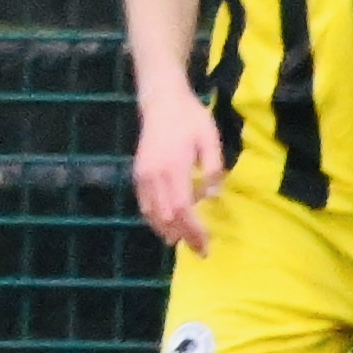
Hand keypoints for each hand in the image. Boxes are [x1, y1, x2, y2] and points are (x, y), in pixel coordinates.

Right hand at [128, 92, 225, 254]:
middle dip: (183, 236)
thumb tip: (213, 197)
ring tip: (182, 242)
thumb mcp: (210, 139)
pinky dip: (154, 218)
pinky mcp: (138, 172)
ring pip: (151, 213)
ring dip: (166, 230)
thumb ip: (214, 168)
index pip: (183, 209)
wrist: (161, 101)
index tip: (206, 245)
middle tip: (200, 251)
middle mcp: (154, 175)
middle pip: (167, 216)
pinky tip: (166, 224)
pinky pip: (143, 203)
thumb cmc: (191, 118)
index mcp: (174, 168)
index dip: (194, 230)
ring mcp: (143, 175)